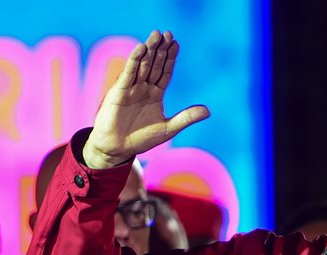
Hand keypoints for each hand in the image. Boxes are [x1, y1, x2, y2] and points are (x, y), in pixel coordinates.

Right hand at [84, 30, 209, 168]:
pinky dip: (134, 60)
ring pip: (142, 65)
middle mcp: (144, 88)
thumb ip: (186, 117)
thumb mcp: (168, 128)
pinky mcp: (119, 91)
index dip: (170, 58)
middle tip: (168, 34)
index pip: (165, 72)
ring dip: (149, 50)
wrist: (118, 148)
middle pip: (154, 64)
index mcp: (155, 94)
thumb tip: (208, 111)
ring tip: (157, 35)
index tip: (176, 44)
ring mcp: (131, 88)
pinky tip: (140, 48)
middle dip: (161, 50)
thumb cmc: (142, 139)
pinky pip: (128, 73)